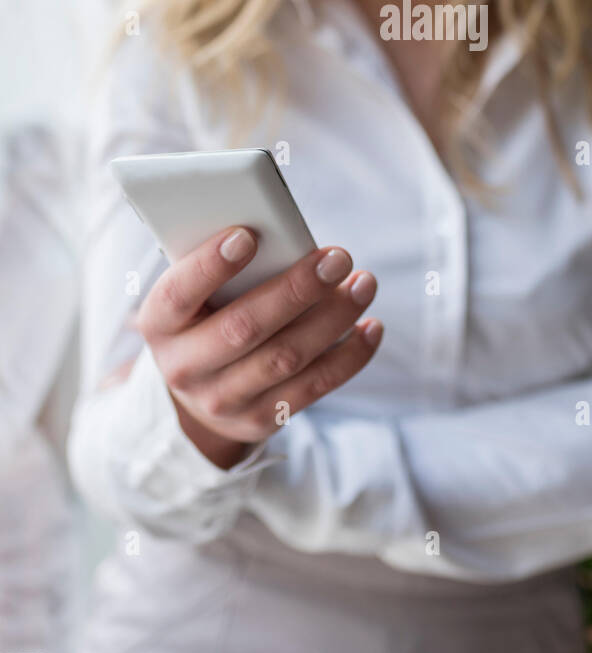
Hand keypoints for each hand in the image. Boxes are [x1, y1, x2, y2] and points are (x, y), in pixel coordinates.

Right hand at [133, 227, 381, 468]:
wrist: (196, 394)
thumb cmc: (204, 316)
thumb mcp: (195, 293)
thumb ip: (223, 266)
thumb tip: (283, 233)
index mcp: (160, 323)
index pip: (179, 293)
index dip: (210, 266)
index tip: (247, 235)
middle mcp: (184, 366)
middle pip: (245, 327)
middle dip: (297, 290)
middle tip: (338, 257)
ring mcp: (221, 400)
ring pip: (285, 358)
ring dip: (333, 318)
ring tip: (364, 283)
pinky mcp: (260, 419)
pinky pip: (312, 388)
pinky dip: (348, 356)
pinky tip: (370, 327)